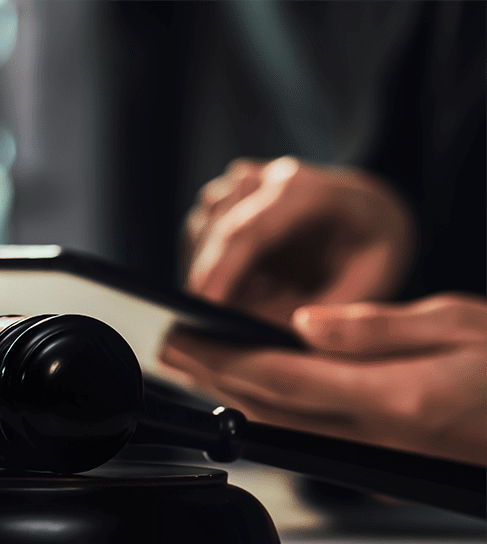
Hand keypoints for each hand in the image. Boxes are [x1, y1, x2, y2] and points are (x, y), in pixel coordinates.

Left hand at [159, 294, 486, 465]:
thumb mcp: (459, 322)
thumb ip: (377, 327)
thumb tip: (307, 323)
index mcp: (393, 396)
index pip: (280, 375)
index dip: (221, 358)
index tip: (184, 336)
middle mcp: (378, 437)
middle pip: (267, 407)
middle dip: (210, 378)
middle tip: (173, 349)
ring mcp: (379, 458)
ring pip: (282, 429)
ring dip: (232, 398)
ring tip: (197, 367)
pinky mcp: (385, 466)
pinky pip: (310, 441)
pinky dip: (270, 416)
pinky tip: (252, 397)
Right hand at [184, 156, 415, 323]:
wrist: (369, 211)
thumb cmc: (373, 250)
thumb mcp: (369, 285)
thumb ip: (321, 313)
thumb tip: (264, 337)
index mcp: (309, 192)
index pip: (248, 232)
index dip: (220, 273)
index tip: (201, 310)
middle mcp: (269, 179)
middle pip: (215, 232)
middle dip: (205, 282)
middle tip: (206, 329)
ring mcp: (242, 184)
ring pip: (200, 232)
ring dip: (207, 273)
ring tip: (239, 308)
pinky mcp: (226, 197)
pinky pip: (198, 234)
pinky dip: (207, 265)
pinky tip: (234, 288)